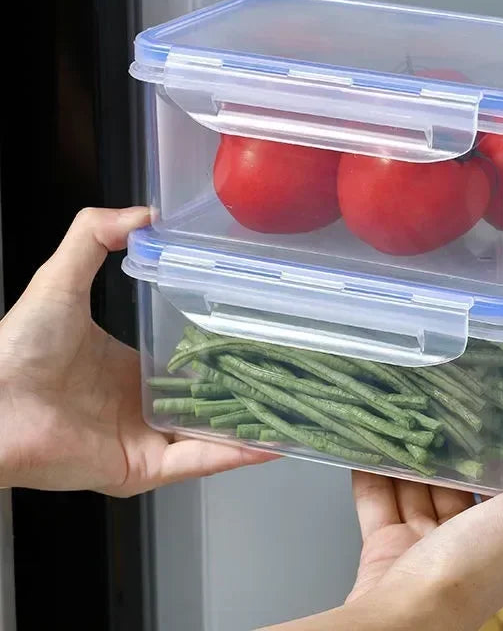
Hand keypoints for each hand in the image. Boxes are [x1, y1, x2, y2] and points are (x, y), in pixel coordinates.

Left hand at [0, 207, 275, 495]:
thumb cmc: (21, 345)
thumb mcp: (61, 277)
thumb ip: (95, 235)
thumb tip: (145, 212)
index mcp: (129, 370)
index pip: (189, 365)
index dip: (225, 353)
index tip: (262, 337)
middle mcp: (141, 407)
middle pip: (207, 401)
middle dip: (248, 390)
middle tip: (292, 372)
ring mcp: (143, 440)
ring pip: (211, 435)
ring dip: (252, 425)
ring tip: (297, 409)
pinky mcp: (141, 469)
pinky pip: (197, 463)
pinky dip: (234, 455)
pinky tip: (272, 442)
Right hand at [347, 419, 502, 630]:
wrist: (399, 619)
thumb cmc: (470, 568)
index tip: (497, 407)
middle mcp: (471, 547)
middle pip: (461, 487)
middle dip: (452, 449)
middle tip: (441, 396)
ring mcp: (424, 548)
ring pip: (418, 489)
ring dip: (410, 455)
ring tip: (403, 406)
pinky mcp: (384, 547)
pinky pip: (379, 500)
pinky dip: (373, 472)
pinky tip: (368, 438)